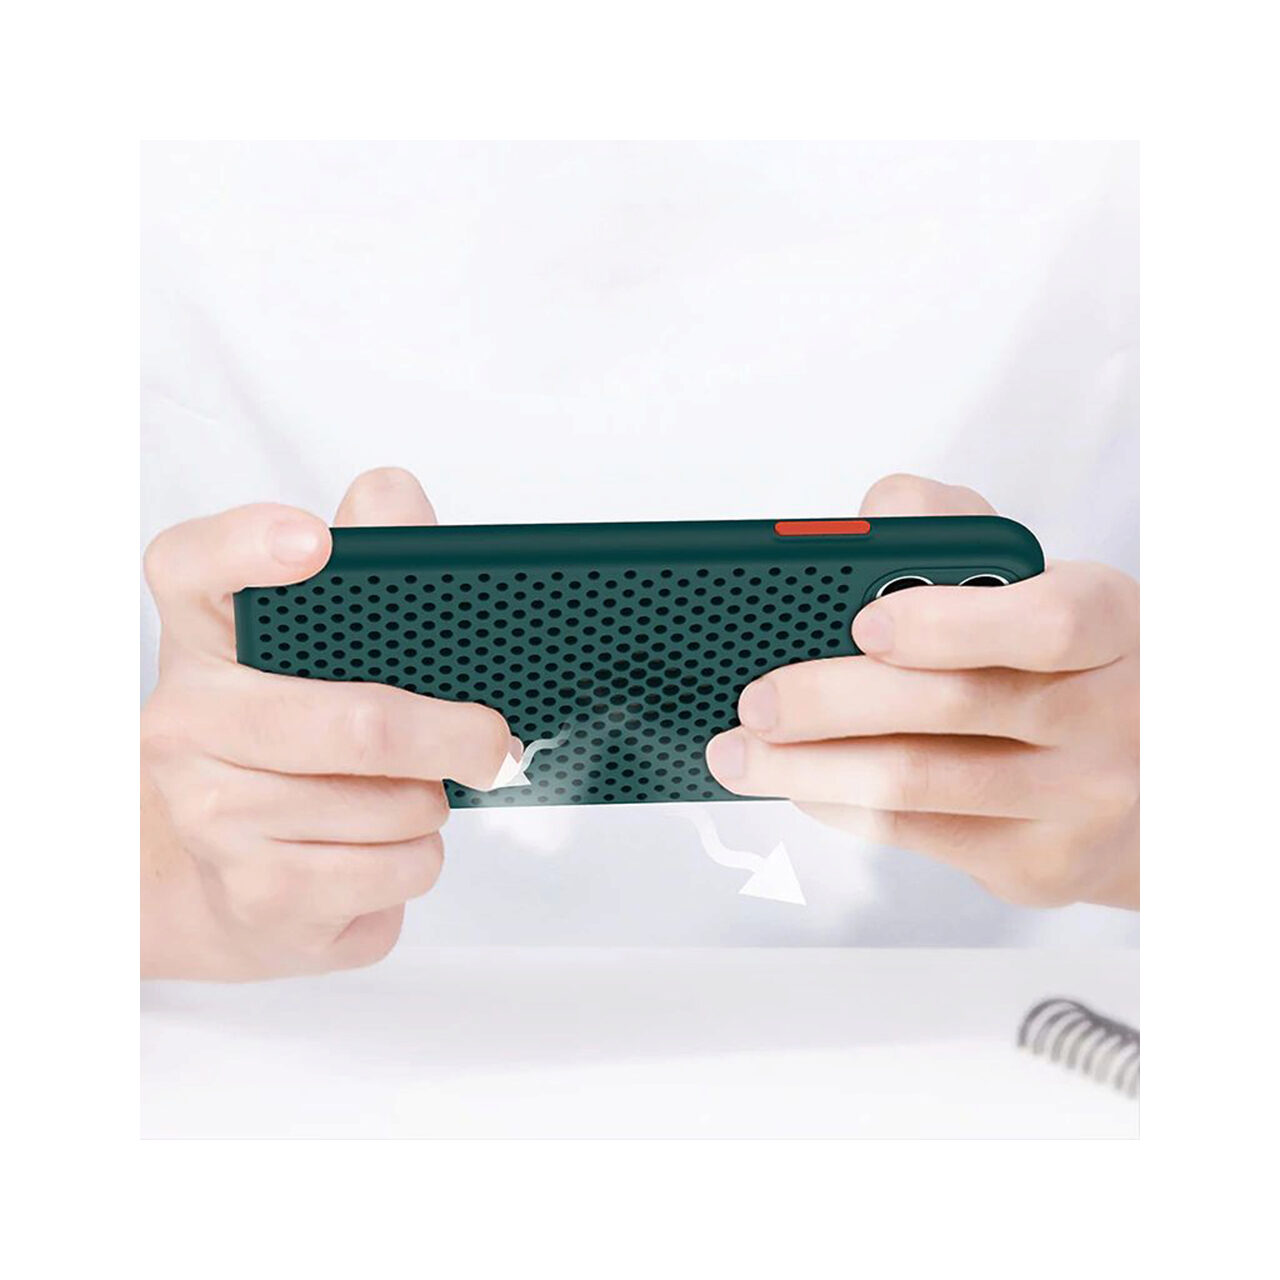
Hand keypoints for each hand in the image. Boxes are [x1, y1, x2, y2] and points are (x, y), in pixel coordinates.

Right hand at [141, 468, 515, 978]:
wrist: (239, 881)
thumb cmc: (298, 744)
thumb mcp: (322, 652)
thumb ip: (368, 563)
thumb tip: (392, 495)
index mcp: (204, 638)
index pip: (189, 567)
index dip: (247, 546)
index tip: (314, 543)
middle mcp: (185, 721)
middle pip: (357, 721)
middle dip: (453, 735)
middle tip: (494, 739)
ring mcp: (210, 814)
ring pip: (390, 803)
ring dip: (430, 802)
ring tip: (405, 794)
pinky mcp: (257, 894)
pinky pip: (392, 869)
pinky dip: (418, 857)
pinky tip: (382, 847)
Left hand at [705, 474, 1138, 908]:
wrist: (1155, 783)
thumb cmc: (1067, 664)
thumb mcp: (1038, 581)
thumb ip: (955, 529)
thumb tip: (874, 517)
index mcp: (1114, 625)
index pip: (1048, 623)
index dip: (950, 623)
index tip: (864, 623)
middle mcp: (1112, 717)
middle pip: (955, 707)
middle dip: (832, 702)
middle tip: (756, 700)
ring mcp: (1078, 803)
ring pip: (918, 784)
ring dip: (808, 767)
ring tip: (739, 755)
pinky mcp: (1038, 865)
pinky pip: (914, 834)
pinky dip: (839, 804)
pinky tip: (799, 781)